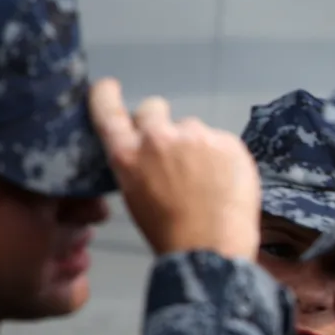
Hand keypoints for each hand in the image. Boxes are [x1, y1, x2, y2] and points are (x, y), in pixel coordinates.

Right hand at [89, 78, 261, 259]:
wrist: (211, 248)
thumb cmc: (169, 232)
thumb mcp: (135, 196)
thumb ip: (138, 164)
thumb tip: (149, 153)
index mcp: (127, 155)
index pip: (108, 111)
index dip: (106, 96)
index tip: (109, 87)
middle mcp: (158, 138)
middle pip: (154, 109)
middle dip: (160, 123)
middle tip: (173, 150)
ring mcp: (197, 137)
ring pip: (192, 128)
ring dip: (195, 144)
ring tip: (206, 179)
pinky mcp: (228, 142)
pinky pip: (221, 141)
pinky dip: (222, 156)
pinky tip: (225, 182)